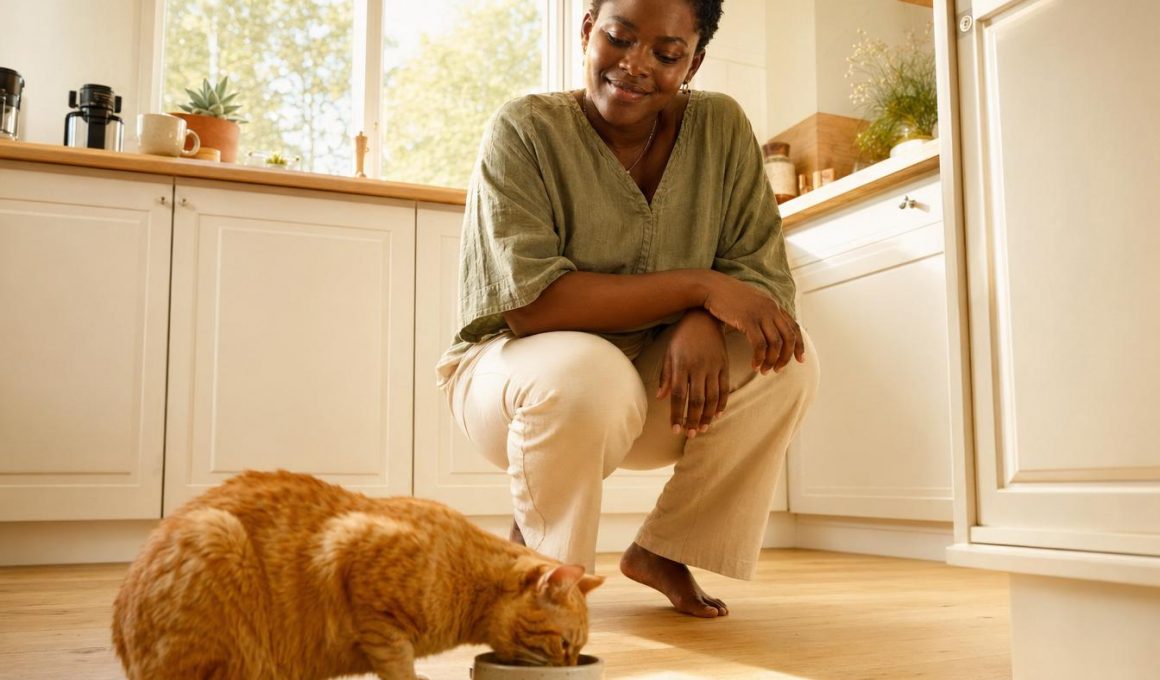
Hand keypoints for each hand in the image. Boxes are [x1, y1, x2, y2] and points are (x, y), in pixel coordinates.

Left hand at [657, 310, 728, 438]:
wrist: (704, 319)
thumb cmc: (682, 338)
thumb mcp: (669, 353)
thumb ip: (665, 376)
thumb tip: (660, 398)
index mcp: (681, 365)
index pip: (678, 395)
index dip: (677, 413)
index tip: (675, 429)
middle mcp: (698, 367)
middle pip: (696, 400)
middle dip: (693, 419)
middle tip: (690, 434)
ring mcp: (713, 367)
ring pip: (712, 397)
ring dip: (707, 416)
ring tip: (702, 429)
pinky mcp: (724, 365)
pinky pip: (724, 388)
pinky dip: (722, 403)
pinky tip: (717, 415)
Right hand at [701, 272, 804, 373]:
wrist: (711, 287)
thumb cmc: (727, 297)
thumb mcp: (751, 302)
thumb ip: (762, 314)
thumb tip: (767, 330)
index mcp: (773, 305)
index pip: (794, 327)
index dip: (800, 345)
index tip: (800, 360)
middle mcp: (771, 308)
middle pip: (788, 337)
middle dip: (786, 357)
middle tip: (778, 369)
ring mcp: (760, 314)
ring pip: (775, 343)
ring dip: (771, 360)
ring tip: (765, 371)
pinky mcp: (747, 320)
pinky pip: (759, 345)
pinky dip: (759, 358)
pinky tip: (754, 365)